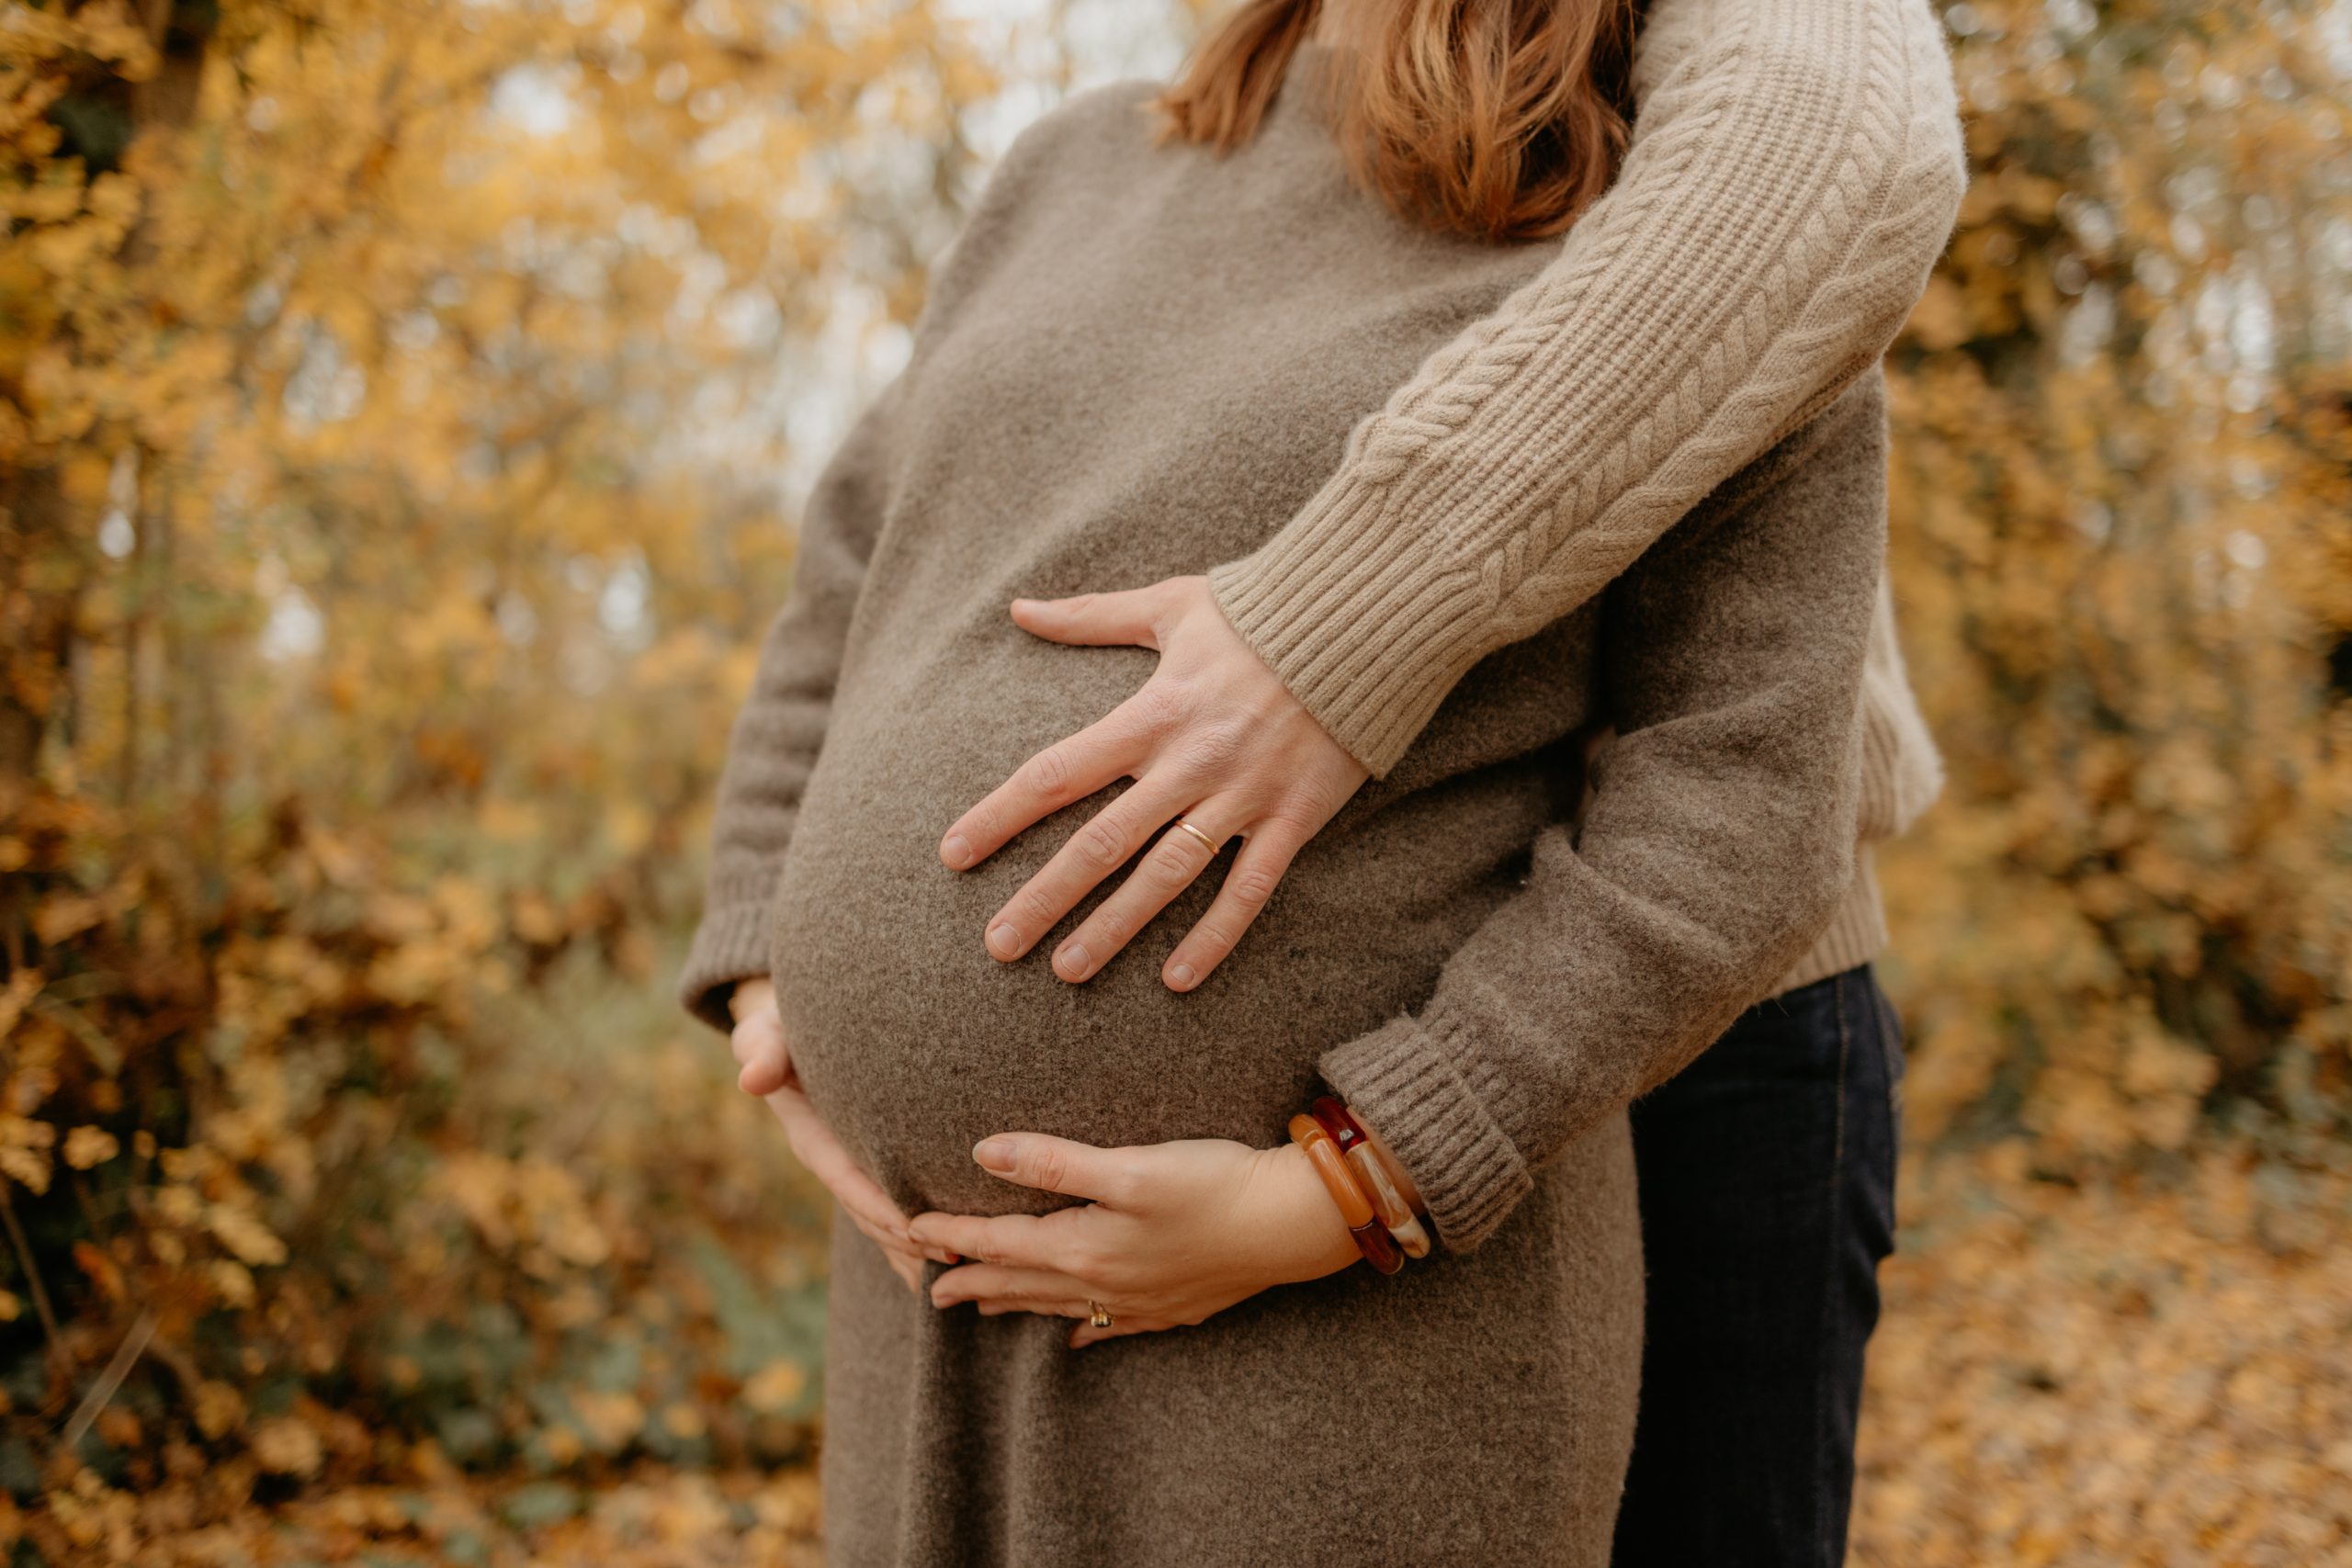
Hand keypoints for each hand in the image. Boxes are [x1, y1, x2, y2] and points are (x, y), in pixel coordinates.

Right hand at [727, 979, 955, 1293]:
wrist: (790, 1031)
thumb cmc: (782, 1029)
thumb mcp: (765, 1034)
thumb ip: (763, 1051)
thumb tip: (752, 1079)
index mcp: (814, 1139)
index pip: (850, 1181)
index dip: (881, 1207)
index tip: (915, 1229)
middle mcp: (836, 1162)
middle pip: (874, 1211)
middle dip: (910, 1236)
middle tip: (959, 1251)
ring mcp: (855, 1167)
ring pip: (887, 1217)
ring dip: (920, 1243)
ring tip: (967, 1260)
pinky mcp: (873, 1163)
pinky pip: (898, 1204)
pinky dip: (920, 1234)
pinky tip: (958, 1253)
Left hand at [906, 1132, 1362, 1347]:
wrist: (1292, 1224)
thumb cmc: (1212, 1184)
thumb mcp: (1129, 1166)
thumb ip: (1054, 1161)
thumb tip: (982, 1151)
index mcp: (1085, 1246)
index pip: (1000, 1242)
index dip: (952, 1234)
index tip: (909, 1228)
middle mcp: (1104, 1283)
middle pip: (1021, 1283)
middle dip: (972, 1281)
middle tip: (927, 1291)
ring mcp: (1140, 1302)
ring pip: (1060, 1307)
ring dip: (1017, 1305)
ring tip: (984, 1309)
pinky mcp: (1175, 1308)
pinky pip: (1112, 1327)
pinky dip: (1084, 1330)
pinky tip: (1080, 1338)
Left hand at [937, 576, 1369, 991]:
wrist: (1368, 621)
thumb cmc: (1264, 612)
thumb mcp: (1171, 604)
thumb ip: (1091, 617)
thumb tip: (1019, 609)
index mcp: (1153, 712)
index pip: (1058, 772)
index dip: (1001, 815)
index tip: (953, 854)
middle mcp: (1190, 761)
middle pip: (1102, 841)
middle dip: (1045, 897)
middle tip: (998, 946)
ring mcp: (1243, 795)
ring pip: (1166, 876)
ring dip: (1114, 928)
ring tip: (1068, 971)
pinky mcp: (1294, 817)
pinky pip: (1249, 889)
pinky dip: (1214, 936)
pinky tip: (1178, 980)